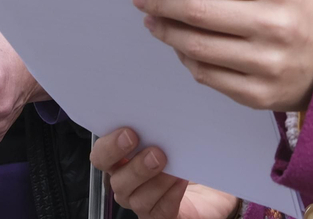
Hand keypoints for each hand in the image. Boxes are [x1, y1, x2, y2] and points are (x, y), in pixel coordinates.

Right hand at [91, 128, 240, 218]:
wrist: (212, 181)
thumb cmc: (186, 153)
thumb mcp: (173, 133)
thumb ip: (160, 123)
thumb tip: (161, 104)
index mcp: (121, 159)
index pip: (101, 155)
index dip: (110, 145)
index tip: (130, 132)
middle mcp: (126, 183)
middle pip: (115, 180)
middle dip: (135, 166)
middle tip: (156, 152)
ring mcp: (142, 203)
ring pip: (137, 198)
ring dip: (155, 181)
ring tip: (172, 167)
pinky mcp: (161, 217)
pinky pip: (160, 211)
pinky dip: (170, 195)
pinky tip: (181, 182)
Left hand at [131, 0, 312, 111]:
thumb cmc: (292, 10)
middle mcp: (271, 24)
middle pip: (195, 11)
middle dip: (159, 1)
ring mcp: (265, 63)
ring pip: (195, 46)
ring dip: (165, 30)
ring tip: (153, 19)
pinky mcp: (258, 94)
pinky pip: (206, 75)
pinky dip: (185, 58)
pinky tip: (178, 45)